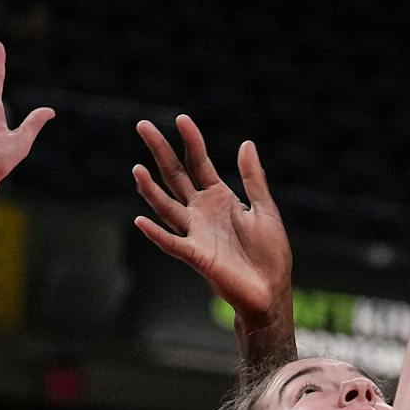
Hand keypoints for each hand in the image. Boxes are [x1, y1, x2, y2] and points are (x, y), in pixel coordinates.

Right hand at [132, 115, 291, 322]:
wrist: (272, 290)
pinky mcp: (196, 256)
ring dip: (151, 189)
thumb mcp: (265, 209)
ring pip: (167, 206)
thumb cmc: (270, 253)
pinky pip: (172, 243)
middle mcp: (202, 213)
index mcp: (220, 199)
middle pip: (176, 176)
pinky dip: (156, 233)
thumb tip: (246, 143)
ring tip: (137, 169)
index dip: (191, 142)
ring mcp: (196, 233)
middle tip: (143, 125)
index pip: (199, 163)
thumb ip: (253, 178)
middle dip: (160, 152)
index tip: (181, 119)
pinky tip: (141, 220)